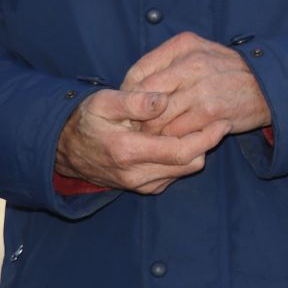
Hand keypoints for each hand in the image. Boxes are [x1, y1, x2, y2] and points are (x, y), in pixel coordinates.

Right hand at [55, 88, 227, 194]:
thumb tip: (163, 99)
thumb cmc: (86, 120)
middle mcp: (136, 174)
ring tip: (200, 127)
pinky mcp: (142, 188)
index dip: (208, 137)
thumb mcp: (103, 101)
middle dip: (207, 143)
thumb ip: (134, 100)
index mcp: (128, 151)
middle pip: (189, 164)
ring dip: (196, 151)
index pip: (182, 151)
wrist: (64, 148)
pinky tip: (181, 140)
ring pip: (184, 171)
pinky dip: (183, 160)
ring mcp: (139, 184)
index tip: (223, 122)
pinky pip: (174, 176)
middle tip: (217, 121)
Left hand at [122, 32, 271, 138]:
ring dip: (153, 132)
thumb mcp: (200, 53)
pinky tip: (175, 140)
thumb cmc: (229, 73)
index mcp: (184, 45)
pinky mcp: (210, 113)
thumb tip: (132, 88)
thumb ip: (167, 63)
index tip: (133, 109)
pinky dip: (171, 139)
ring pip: (157, 117)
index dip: (130, 95)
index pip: (139, 72)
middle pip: (144, 96)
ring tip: (156, 136)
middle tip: (139, 127)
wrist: (269, 88)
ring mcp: (200, 89)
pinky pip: (176, 132)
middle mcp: (191, 63)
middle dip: (137, 116)